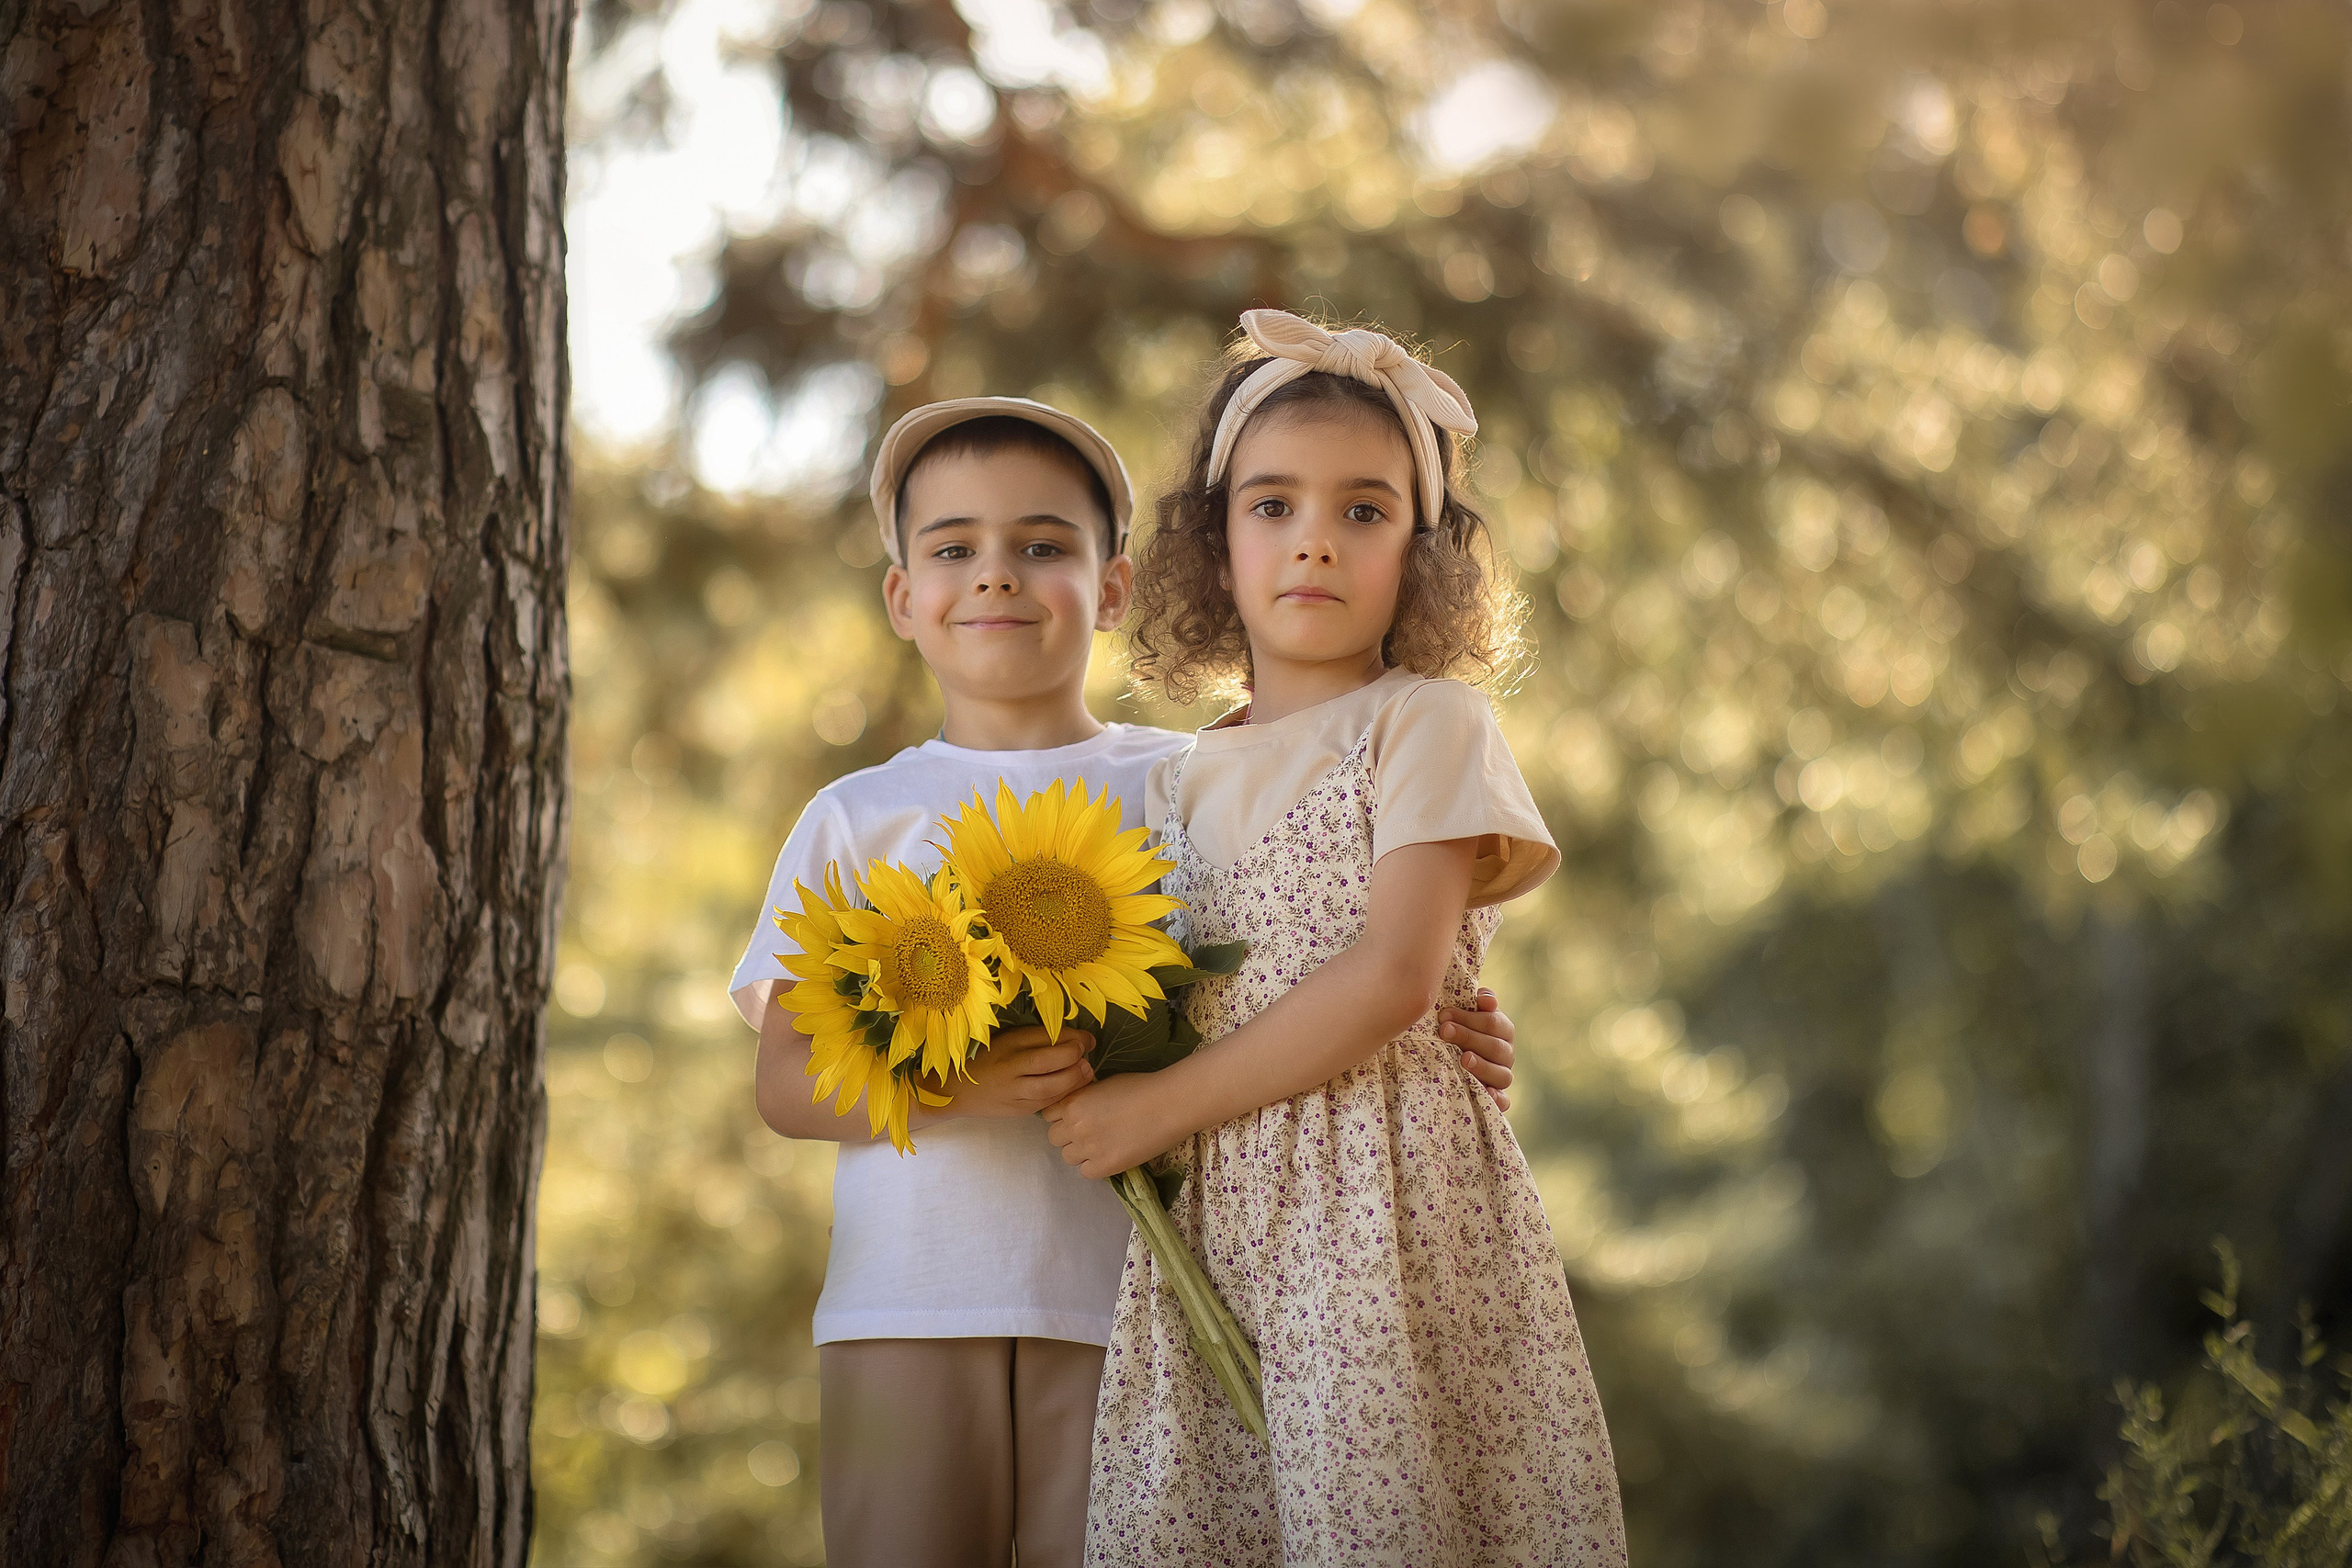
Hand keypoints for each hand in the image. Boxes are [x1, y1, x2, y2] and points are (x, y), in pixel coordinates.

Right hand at [939, 1026, 1094, 1120]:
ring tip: (1086, 1071)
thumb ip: (1036, 1038)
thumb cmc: (986, 1058)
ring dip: (1073, 1080)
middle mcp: (1009, 1067)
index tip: (1087, 1038)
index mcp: (1008, 1043)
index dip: (1072, 1037)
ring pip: (1048, 1088)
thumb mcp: (1007, 1039)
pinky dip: (1063, 1095)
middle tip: (1087, 1055)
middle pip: (1046, 1062)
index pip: (1044, 1036)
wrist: (956, 1090)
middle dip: (1073, 1057)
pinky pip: (1045, 1103)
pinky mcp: (1016, 1110)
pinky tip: (1073, 1088)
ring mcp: (1012, 1092)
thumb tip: (1075, 1038)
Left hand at [1040, 1072, 1178, 1179]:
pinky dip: (1094, 1166)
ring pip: (1068, 1157)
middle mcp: (1075, 1126)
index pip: (1048, 1115)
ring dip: (1080, 1151)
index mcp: (1073, 1102)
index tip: (1075, 1117)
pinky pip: (1086, 1172)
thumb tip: (1076, 1107)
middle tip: (1089, 1131)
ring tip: (1100, 1144)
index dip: (1061, 1116)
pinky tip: (1109, 1155)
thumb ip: (1083, 1097)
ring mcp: (1089, 1148)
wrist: (1168, 1104)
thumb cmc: (1141, 1087)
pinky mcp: (1105, 1166)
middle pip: (1055, 1138)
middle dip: (1068, 1134)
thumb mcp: (1103, 1084)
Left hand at [1438, 987, 1513, 1110]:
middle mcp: (1506, 1053)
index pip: (1492, 1023)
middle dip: (1469, 1038)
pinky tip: (1486, 1092)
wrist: (1449, 1049)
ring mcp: (1502, 1076)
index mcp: (1502, 1029)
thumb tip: (1485, 999)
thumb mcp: (1464, 1010)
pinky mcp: (1497, 1097)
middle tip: (1445, 1031)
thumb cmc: (1456, 1026)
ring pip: (1502, 1074)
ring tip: (1464, 1059)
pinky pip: (1504, 1101)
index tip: (1444, 1015)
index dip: (1469, 1018)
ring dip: (1483, 1066)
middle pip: (1496, 1047)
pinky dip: (1498, 1099)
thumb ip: (1475, 1001)